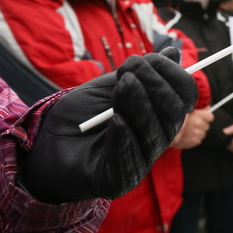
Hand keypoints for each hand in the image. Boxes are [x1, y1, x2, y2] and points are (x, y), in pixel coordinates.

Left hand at [18, 47, 196, 203]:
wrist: (47, 144)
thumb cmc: (82, 114)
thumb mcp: (111, 86)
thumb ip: (140, 73)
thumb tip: (174, 52)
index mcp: (161, 114)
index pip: (185, 95)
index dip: (173, 74)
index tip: (150, 59)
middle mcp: (157, 138)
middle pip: (175, 114)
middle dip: (156, 87)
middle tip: (129, 70)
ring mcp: (141, 161)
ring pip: (154, 133)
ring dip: (138, 105)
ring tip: (121, 85)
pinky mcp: (120, 181)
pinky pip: (129, 159)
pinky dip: (124, 137)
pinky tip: (116, 119)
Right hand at [171, 107, 213, 148]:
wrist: (165, 131)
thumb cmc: (173, 119)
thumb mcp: (186, 110)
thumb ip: (199, 109)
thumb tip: (208, 108)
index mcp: (198, 116)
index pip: (210, 117)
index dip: (206, 117)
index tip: (202, 117)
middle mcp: (199, 126)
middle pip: (206, 126)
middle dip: (201, 124)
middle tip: (192, 124)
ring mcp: (197, 135)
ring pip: (203, 133)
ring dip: (198, 132)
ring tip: (188, 130)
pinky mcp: (194, 142)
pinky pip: (198, 140)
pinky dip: (194, 138)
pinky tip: (187, 136)